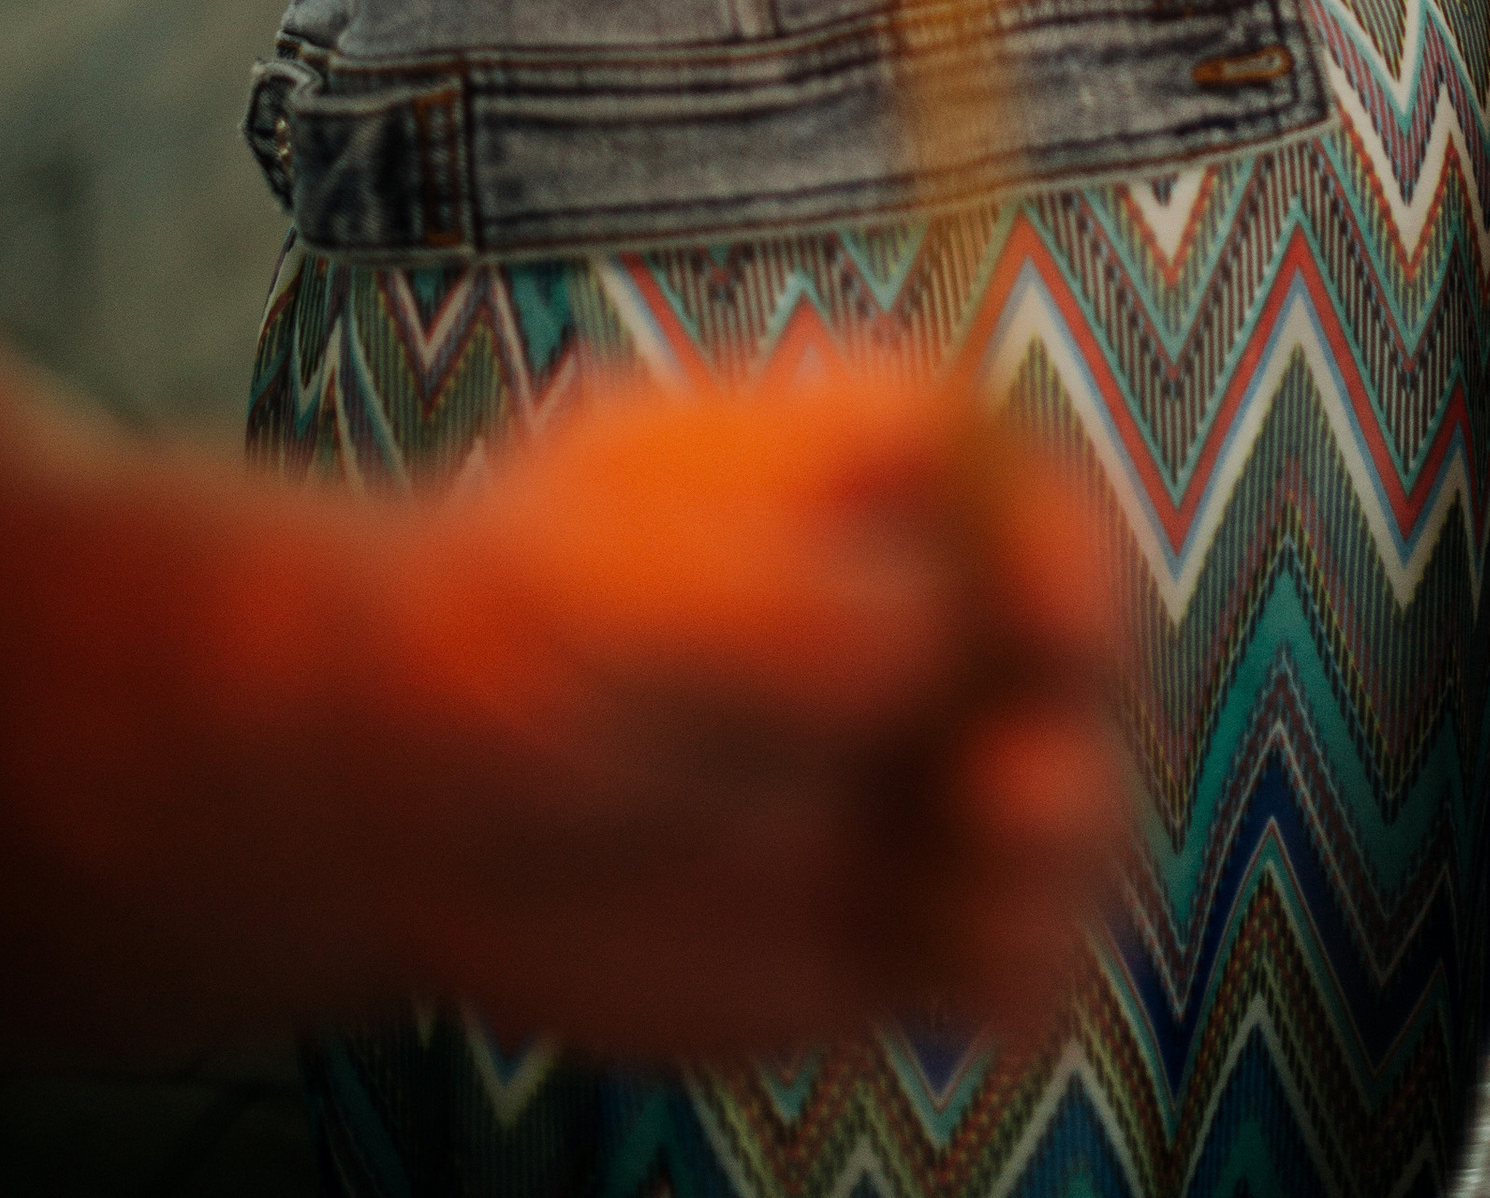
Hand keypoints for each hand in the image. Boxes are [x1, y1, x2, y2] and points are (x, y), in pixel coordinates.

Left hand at [0, 350, 1124, 1059]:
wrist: (403, 789)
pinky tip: (966, 1007)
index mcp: (888, 482)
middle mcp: (935, 619)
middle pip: (1085, 663)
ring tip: (965, 909)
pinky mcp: (899, 915)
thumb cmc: (514, 627)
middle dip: (1083, 729)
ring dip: (1061, 868)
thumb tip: (922, 650)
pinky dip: (1017, 982)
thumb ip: (791, 605)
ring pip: (1072, 818)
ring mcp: (923, 770)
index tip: (1048, 624)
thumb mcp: (640, 579)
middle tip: (1003, 794)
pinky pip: (1010, 959)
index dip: (1064, 551)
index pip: (1030, 489)